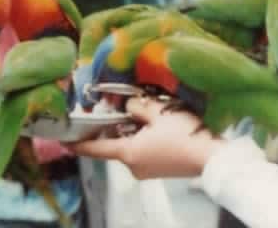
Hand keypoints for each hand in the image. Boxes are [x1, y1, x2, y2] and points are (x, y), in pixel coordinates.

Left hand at [69, 98, 221, 178]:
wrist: (213, 158)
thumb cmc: (183, 134)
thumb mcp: (157, 112)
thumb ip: (135, 106)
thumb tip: (128, 106)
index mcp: (128, 153)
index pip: (95, 149)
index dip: (77, 143)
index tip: (64, 139)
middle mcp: (133, 166)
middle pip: (112, 144)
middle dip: (110, 128)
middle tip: (110, 110)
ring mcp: (145, 171)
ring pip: (127, 147)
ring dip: (127, 132)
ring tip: (136, 114)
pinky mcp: (157, 170)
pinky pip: (140, 152)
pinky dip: (138, 139)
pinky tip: (149, 127)